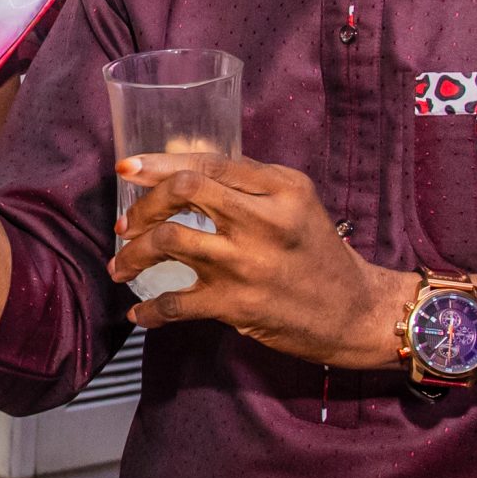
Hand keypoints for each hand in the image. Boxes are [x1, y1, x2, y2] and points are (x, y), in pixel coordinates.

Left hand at [107, 153, 408, 366]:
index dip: (158, 164)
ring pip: (169, 240)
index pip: (207, 163)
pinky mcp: (237, 304)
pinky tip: (138, 314)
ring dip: (132, 254)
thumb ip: (248, 184)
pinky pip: (175, 303)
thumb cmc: (318, 253)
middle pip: (184, 191)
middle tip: (125, 223)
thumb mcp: (296, 203)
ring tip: (121, 266)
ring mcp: (248, 262)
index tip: (126, 169)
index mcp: (280, 188)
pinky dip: (149, 311)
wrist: (355, 311)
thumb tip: (181, 170)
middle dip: (143, 204)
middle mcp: (263, 219)